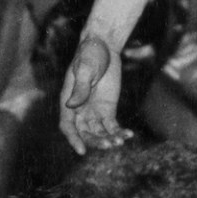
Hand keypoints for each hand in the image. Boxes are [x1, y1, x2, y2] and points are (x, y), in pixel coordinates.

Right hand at [58, 34, 123, 151]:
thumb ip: (79, 88)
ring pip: (99, 132)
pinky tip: (128, 135)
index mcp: (68, 102)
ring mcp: (94, 111)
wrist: (103, 47)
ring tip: (121, 141)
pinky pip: (112, 126)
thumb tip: (71, 106)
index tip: (82, 150)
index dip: (73, 139)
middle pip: (84, 133)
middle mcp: (79, 110)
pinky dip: (119, 132)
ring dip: (108, 139)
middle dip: (95, 141)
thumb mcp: (84, 70)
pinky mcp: (108, 110)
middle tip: (109, 145)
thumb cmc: (89, 55)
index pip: (67, 126)